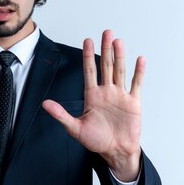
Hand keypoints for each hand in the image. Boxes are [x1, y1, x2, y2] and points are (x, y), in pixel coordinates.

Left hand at [42, 30, 143, 181]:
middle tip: (106, 32)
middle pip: (106, 66)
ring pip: (120, 71)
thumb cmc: (97, 141)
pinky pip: (135, 84)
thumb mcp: (75, 128)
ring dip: (120, 56)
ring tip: (118, 41)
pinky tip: (139, 60)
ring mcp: (120, 95)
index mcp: (92, 96)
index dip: (88, 56)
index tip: (87, 40)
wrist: (116, 152)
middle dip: (106, 49)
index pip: (89, 71)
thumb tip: (44, 104)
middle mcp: (106, 92)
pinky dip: (138, 72)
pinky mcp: (133, 102)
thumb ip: (61, 115)